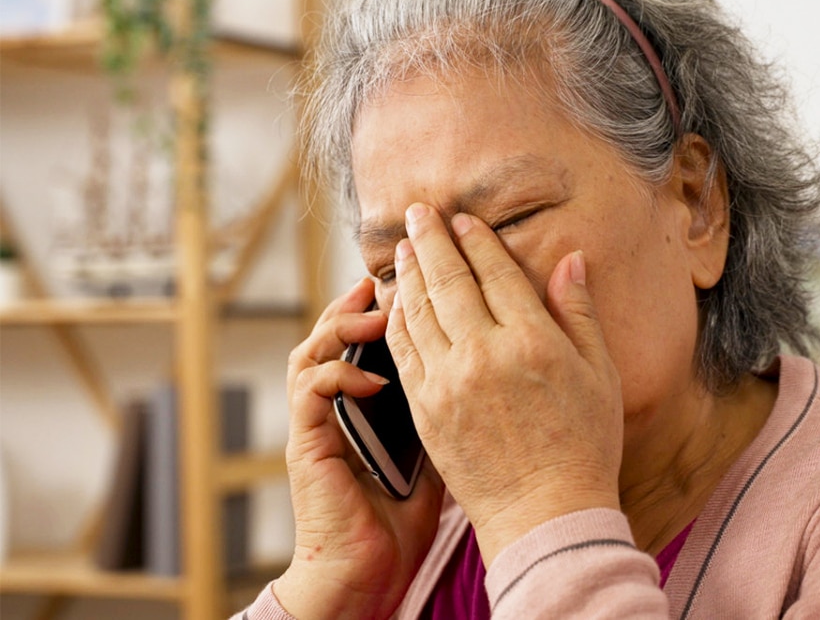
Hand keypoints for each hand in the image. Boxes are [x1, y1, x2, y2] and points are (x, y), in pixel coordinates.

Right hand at [275, 279, 444, 619]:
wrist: (369, 572)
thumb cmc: (406, 516)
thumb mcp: (438, 445)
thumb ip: (450, 401)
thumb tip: (489, 361)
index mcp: (365, 401)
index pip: (371, 336)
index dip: (393, 302)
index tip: (424, 276)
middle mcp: (336, 404)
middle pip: (337, 329)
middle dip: (363, 296)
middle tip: (395, 271)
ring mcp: (318, 422)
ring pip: (313, 349)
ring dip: (343, 325)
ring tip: (379, 311)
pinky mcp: (306, 444)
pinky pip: (310, 390)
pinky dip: (339, 375)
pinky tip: (373, 375)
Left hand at [387, 204, 624, 565]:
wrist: (545, 514)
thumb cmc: (584, 446)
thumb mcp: (599, 375)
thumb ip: (579, 313)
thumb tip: (570, 260)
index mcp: (533, 342)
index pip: (495, 273)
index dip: (476, 241)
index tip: (463, 220)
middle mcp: (484, 355)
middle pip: (449, 281)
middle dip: (431, 241)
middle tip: (418, 213)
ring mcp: (448, 383)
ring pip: (418, 311)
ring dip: (408, 273)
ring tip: (402, 247)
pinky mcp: (425, 409)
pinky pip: (403, 351)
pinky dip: (397, 319)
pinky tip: (396, 301)